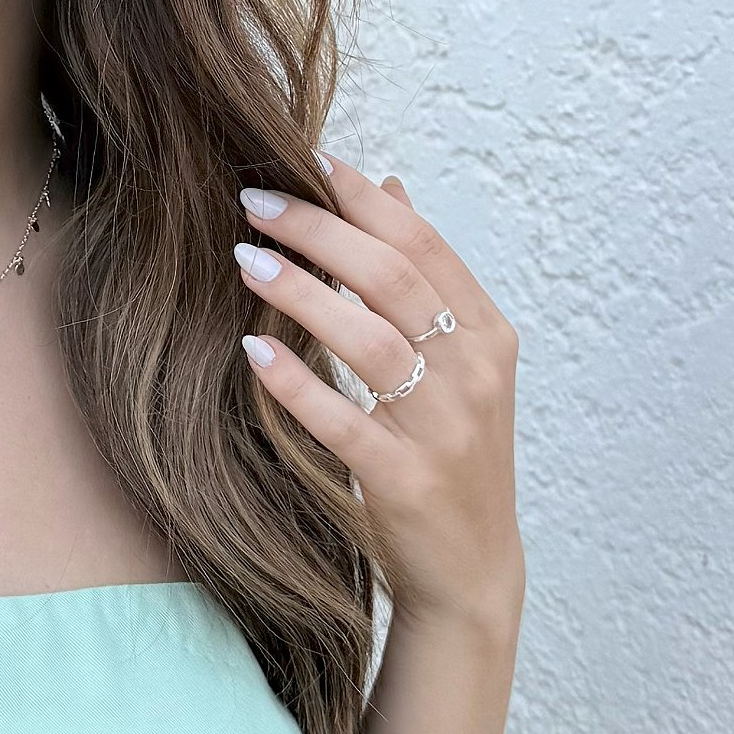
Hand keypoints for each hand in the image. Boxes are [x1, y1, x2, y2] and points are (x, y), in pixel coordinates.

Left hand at [235, 158, 522, 631]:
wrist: (471, 572)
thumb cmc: (451, 453)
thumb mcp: (457, 363)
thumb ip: (424, 278)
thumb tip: (391, 187)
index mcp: (488, 336)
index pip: (425, 246)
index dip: (364, 199)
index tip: (307, 161)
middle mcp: (474, 376)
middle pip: (394, 279)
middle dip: (319, 230)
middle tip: (253, 200)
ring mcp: (445, 429)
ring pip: (370, 339)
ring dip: (302, 292)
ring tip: (244, 259)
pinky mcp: (406, 481)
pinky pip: (343, 422)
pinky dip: (297, 382)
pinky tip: (251, 349)